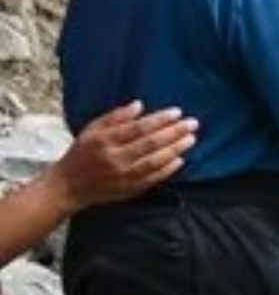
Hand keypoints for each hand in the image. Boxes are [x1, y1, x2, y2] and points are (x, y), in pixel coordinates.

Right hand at [51, 102, 197, 209]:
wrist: (69, 186)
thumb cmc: (82, 152)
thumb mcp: (92, 129)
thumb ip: (116, 117)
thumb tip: (140, 105)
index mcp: (104, 141)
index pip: (137, 128)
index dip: (159, 120)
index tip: (177, 112)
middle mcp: (115, 159)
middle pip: (150, 144)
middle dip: (174, 132)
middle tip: (193, 123)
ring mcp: (123, 176)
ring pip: (154, 161)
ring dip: (175, 149)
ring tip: (191, 139)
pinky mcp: (128, 190)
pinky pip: (152, 179)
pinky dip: (168, 169)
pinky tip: (180, 159)